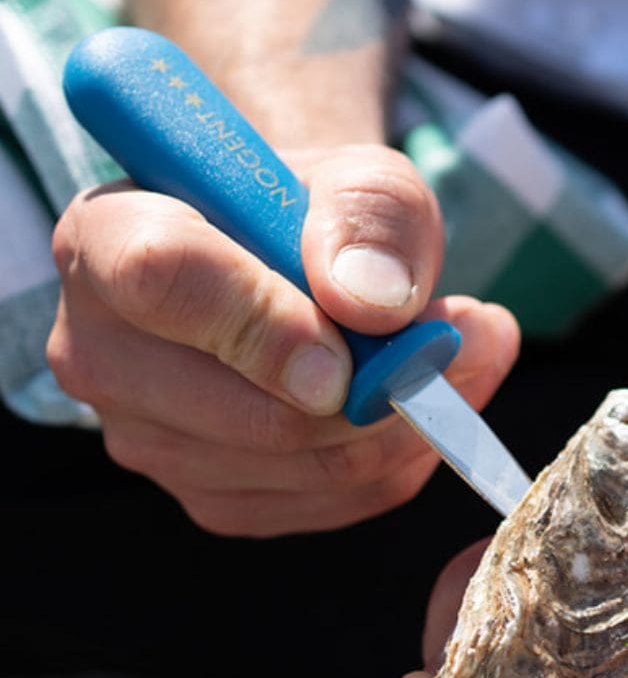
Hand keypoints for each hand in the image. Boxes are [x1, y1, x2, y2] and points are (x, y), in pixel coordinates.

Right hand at [48, 146, 519, 534]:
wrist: (293, 273)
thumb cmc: (314, 218)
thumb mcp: (358, 175)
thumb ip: (369, 213)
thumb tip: (374, 302)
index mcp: (107, 243)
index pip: (163, 278)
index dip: (272, 316)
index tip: (362, 328)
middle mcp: (106, 357)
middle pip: (255, 413)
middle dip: (386, 384)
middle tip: (472, 332)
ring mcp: (154, 444)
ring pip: (309, 467)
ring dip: (412, 417)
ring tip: (462, 356)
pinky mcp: (213, 498)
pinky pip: (331, 501)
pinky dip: (401, 457)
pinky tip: (425, 405)